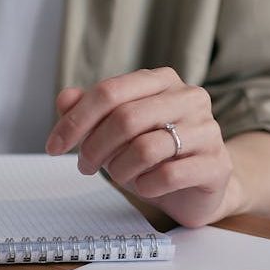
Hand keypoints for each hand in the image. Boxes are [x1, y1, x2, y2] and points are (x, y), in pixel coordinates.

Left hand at [45, 67, 241, 226]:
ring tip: (120, 176)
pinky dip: (146, 186)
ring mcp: (207, 130)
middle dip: (94, 148)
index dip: (75, 121)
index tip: (53, 146)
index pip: (109, 92)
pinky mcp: (216, 164)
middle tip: (85, 166)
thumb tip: (65, 98)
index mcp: (161, 81)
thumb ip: (90, 111)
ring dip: (120, 170)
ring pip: (145, 148)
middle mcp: (189, 98)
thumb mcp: (114, 132)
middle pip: (125, 118)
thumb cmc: (152, 155)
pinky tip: (145, 186)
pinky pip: (169, 175)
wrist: (197, 188)